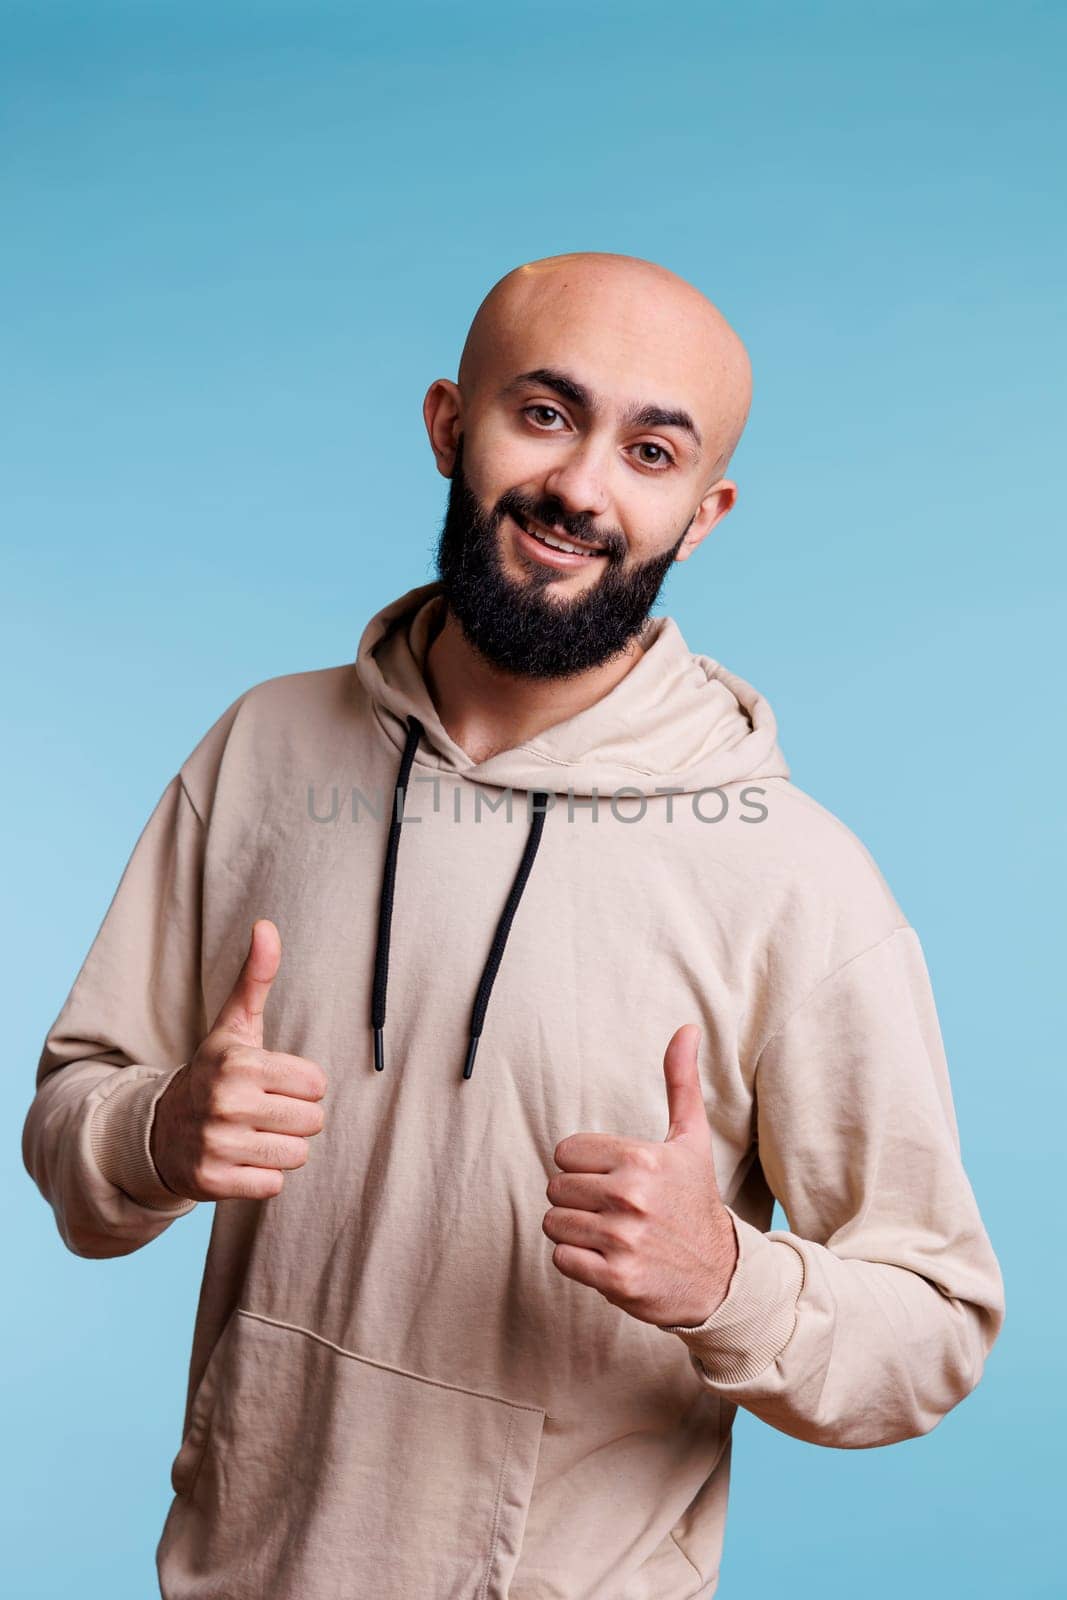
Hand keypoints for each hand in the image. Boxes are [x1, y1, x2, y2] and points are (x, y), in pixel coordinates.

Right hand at [150, 919, 328, 1201]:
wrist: (159, 1129)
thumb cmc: (214, 1073)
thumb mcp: (234, 1026)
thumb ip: (256, 978)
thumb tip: (266, 925)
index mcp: (239, 1063)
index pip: (316, 1083)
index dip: (301, 1085)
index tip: (271, 1083)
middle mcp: (227, 1103)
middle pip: (312, 1121)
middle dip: (294, 1118)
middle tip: (262, 1111)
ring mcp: (218, 1145)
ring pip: (298, 1155)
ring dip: (281, 1148)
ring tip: (252, 1135)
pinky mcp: (213, 1182)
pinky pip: (273, 1185)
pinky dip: (262, 1177)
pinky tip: (240, 1160)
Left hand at [543, 1023, 738, 1327]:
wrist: (721, 1276)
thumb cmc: (695, 1201)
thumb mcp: (691, 1140)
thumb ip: (681, 1082)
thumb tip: (686, 1028)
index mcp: (642, 1158)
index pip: (565, 1152)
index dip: (583, 1166)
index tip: (613, 1178)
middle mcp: (631, 1196)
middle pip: (555, 1187)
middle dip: (577, 1199)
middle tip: (611, 1209)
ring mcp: (623, 1240)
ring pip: (554, 1223)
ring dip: (575, 1231)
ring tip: (610, 1234)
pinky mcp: (615, 1279)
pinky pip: (562, 1258)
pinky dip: (577, 1261)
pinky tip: (607, 1258)